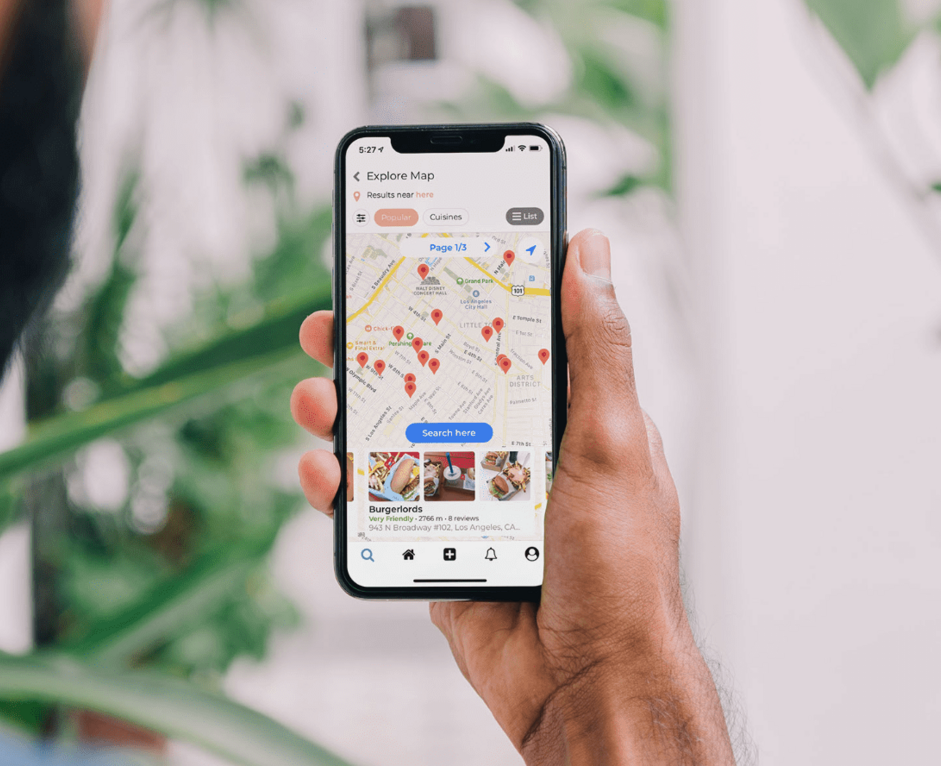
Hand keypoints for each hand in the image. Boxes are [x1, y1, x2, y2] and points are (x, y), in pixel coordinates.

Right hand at [290, 229, 733, 763]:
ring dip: (343, 414)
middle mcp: (513, 450)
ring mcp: (469, 499)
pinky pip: (374, 507)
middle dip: (374, 350)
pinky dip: (337, 487)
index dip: (452, 295)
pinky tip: (322, 474)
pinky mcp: (433, 547)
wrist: (588, 688)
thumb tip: (594, 252)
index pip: (502, 334)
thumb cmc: (623, 573)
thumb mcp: (617, 442)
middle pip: (429, 380)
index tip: (406, 259)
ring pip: (390, 439)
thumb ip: (598, 350)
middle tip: (328, 328)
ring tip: (316, 400)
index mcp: (564, 415)